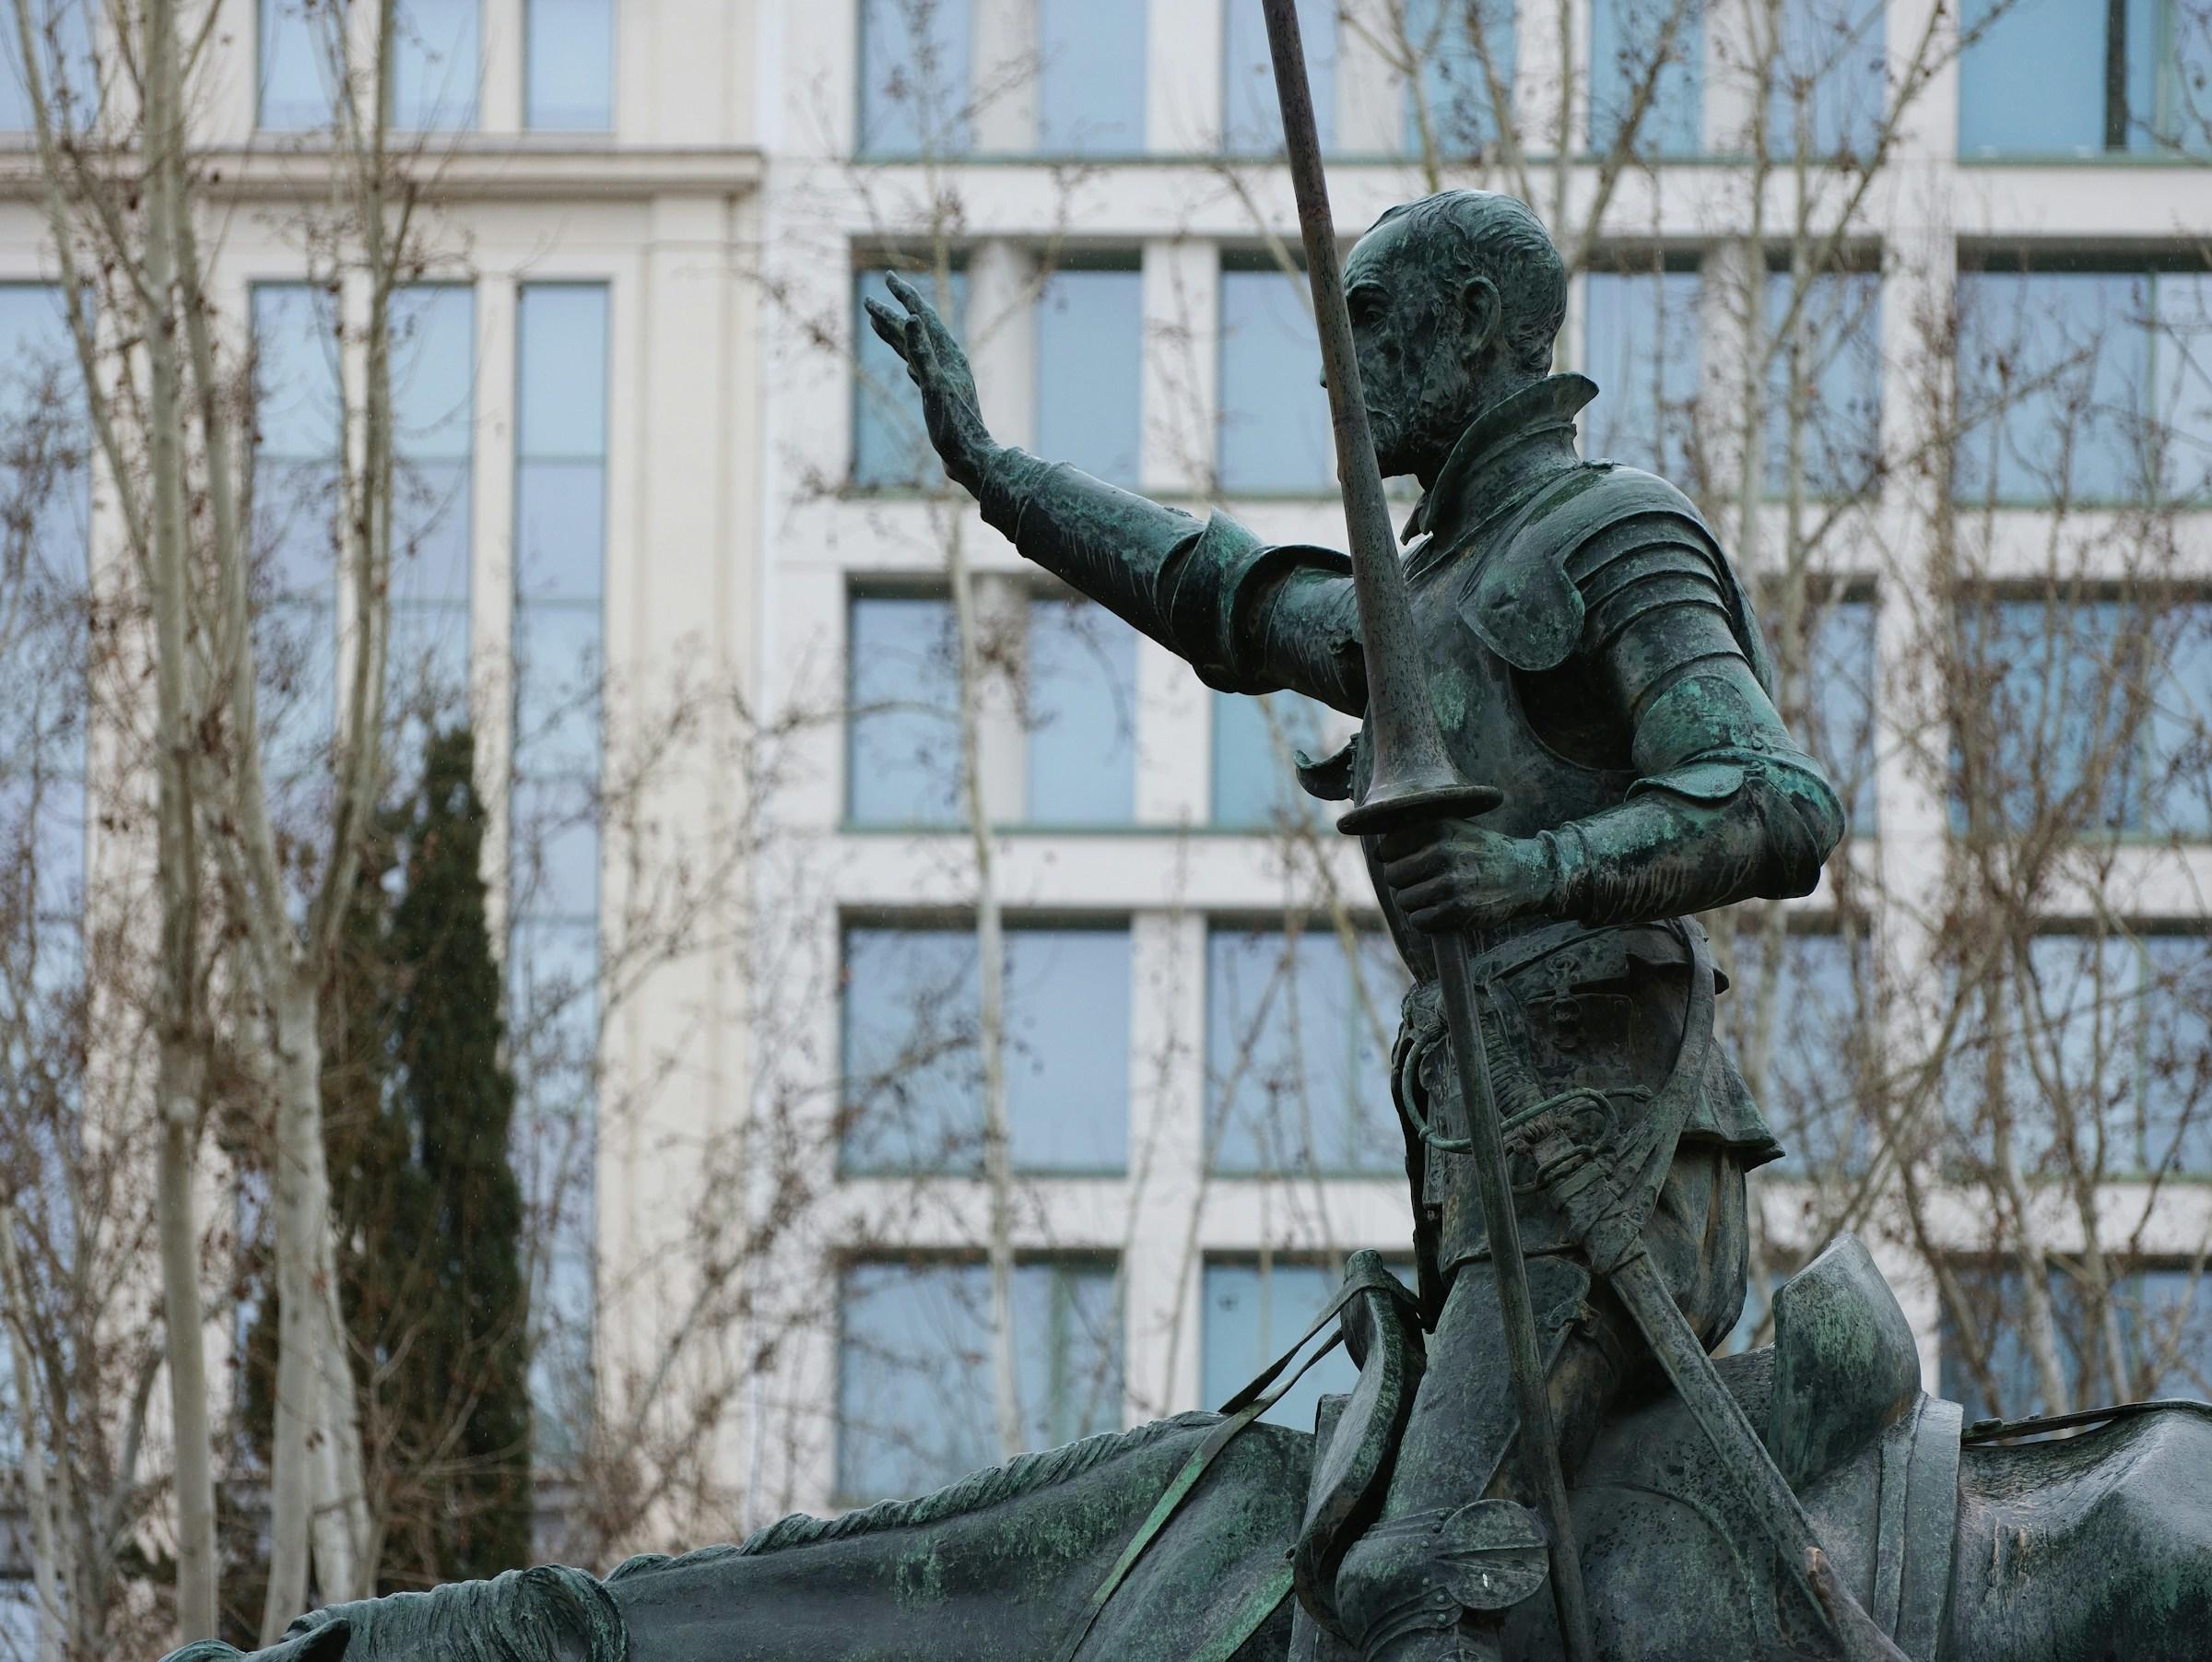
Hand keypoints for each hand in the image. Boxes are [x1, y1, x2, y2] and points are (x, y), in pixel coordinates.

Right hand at [862, 271, 996, 492]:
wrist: (972, 459)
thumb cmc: (954, 427)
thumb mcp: (933, 387)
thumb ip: (921, 352)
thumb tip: (910, 318)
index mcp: (947, 355)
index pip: (922, 317)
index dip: (904, 297)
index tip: (887, 278)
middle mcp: (947, 362)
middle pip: (917, 329)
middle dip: (894, 311)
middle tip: (872, 296)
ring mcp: (944, 378)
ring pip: (915, 349)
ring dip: (896, 334)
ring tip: (876, 321)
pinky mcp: (940, 396)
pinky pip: (920, 369)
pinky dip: (908, 360)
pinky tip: (905, 363)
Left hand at [1377, 820, 1558, 933]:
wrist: (1526, 875)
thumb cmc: (1483, 851)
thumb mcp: (1456, 828)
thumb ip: (1419, 832)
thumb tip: (1378, 852)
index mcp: (1438, 828)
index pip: (1388, 849)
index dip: (1395, 859)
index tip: (1411, 862)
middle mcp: (1442, 853)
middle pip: (1393, 876)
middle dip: (1405, 882)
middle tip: (1427, 881)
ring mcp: (1450, 883)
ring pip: (1404, 900)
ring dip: (1417, 903)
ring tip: (1439, 895)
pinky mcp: (1458, 910)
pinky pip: (1419, 921)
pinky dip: (1427, 920)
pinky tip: (1444, 910)